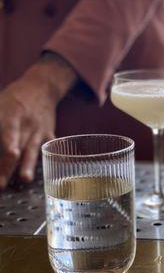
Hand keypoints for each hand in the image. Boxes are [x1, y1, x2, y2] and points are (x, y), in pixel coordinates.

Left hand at [0, 54, 76, 187]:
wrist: (41, 88)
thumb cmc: (13, 99)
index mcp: (11, 116)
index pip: (6, 135)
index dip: (5, 149)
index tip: (6, 160)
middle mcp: (25, 125)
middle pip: (16, 148)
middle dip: (7, 166)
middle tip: (0, 184)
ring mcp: (39, 131)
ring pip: (32, 151)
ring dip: (28, 166)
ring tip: (24, 179)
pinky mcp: (49, 136)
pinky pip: (49, 149)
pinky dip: (51, 159)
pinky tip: (50, 173)